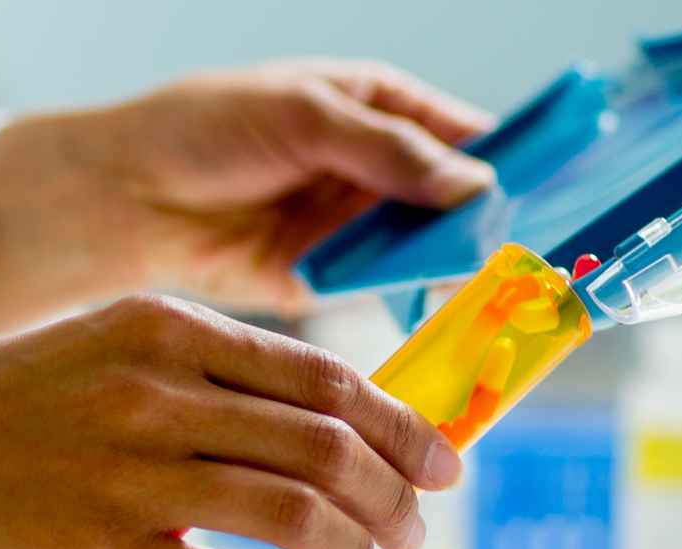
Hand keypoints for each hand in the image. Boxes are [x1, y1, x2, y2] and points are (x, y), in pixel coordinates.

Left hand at [0, 59, 495, 333]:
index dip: (513, 156)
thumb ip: (389, 149)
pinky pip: (387, 291)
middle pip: (458, 198)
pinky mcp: (331, 279)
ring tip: (491, 282)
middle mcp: (375, 168)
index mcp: (378, 106)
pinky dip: (412, 301)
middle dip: (490, 223)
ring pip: (431, 249)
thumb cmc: (201, 128)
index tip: (557, 184)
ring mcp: (355, 225)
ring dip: (456, 266)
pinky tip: (438, 310)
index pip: (465, 131)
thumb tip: (472, 183)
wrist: (124, 196)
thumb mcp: (303, 116)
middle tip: (526, 247)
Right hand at [0, 295, 462, 548]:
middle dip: (392, 495)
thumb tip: (325, 419)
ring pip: (294, 511)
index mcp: (169, 328)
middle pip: (327, 445)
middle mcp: (158, 391)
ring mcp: (129, 471)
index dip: (402, 425)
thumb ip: (214, 369)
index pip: (325, 377)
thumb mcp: (114, 341)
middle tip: (411, 528)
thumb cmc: (11, 396)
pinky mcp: (100, 548)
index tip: (440, 461)